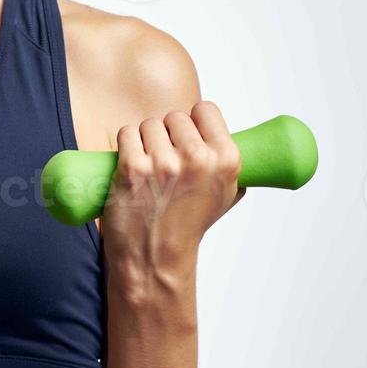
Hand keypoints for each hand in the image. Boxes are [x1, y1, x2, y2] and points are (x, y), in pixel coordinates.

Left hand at [98, 101, 245, 296]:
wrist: (155, 258)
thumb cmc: (187, 226)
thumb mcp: (224, 196)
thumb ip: (229, 166)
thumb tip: (240, 140)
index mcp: (226, 161)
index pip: (206, 109)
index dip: (194, 121)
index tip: (188, 137)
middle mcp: (198, 159)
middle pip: (175, 117)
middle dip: (167, 135)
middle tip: (166, 162)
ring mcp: (164, 163)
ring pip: (149, 125)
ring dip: (145, 141)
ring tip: (149, 169)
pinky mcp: (133, 167)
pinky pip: (127, 134)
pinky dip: (126, 146)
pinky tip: (132, 167)